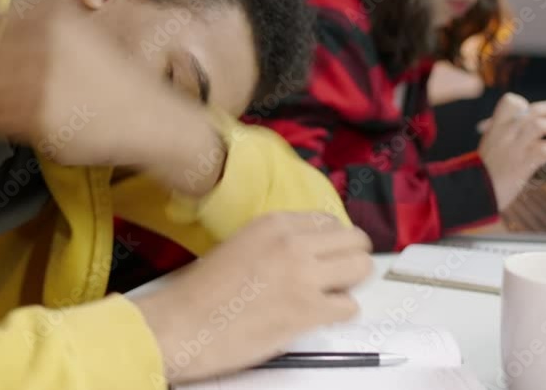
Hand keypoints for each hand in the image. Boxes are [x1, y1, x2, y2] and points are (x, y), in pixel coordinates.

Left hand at [0, 8, 222, 194]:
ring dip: (0, 93)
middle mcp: (44, 49)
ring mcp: (40, 87)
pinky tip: (38, 117)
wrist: (146, 118)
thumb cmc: (112, 74)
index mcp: (53, 21)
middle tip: (5, 75)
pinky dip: (12, 119)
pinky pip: (1, 119)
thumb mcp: (81, 32)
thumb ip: (38, 18)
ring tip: (27, 97)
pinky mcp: (39, 122)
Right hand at [132, 213, 372, 383]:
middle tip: (337, 276)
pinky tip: (319, 316)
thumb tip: (308, 251)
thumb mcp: (241, 245)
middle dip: (350, 259)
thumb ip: (277, 242)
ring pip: (361, 268)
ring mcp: (303, 276)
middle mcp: (293, 243)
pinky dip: (340, 313)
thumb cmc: (202, 291)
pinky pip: (350, 307)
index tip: (325, 256)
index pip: (329, 221)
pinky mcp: (307, 311)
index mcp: (274, 223)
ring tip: (331, 295)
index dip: (331, 241)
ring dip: (351, 284)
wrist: (183, 324)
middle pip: (355, 240)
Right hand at [477, 93, 545, 208]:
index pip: (511, 102)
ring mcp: (513, 148)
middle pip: (534, 110)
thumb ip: (505, 136)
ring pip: (539, 125)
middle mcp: (504, 134)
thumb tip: (526, 130)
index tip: (541, 110)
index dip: (529, 104)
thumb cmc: (483, 172)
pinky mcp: (522, 164)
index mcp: (496, 127)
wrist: (474, 192)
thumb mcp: (490, 146)